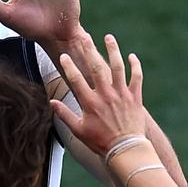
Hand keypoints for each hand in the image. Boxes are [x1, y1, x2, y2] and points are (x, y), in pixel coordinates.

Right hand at [51, 30, 145, 155]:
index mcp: (90, 102)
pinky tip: (131, 56)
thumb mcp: (78, 131)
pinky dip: (135, 65)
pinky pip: (136, 77)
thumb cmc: (100, 142)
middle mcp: (105, 95)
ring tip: (109, 37)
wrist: (126, 149)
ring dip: (113, 50)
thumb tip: (51, 102)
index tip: (64, 55)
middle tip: (84, 36)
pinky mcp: (135, 97)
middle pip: (96, 67)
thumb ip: (64, 115)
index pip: (76, 79)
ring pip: (117, 66)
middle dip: (89, 50)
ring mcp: (121, 94)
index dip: (68, 66)